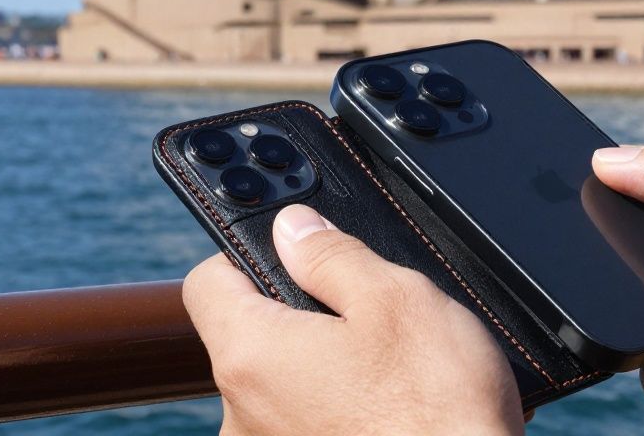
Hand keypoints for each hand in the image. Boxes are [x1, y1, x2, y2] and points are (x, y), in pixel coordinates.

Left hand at [183, 204, 522, 435]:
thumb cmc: (437, 408)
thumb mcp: (394, 297)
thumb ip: (330, 254)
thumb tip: (292, 227)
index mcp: (252, 356)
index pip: (207, 283)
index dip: (247, 253)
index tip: (294, 253)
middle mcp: (241, 414)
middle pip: (248, 336)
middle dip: (299, 314)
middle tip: (364, 310)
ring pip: (281, 383)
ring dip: (322, 365)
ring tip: (387, 366)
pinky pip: (303, 422)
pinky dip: (335, 408)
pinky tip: (385, 406)